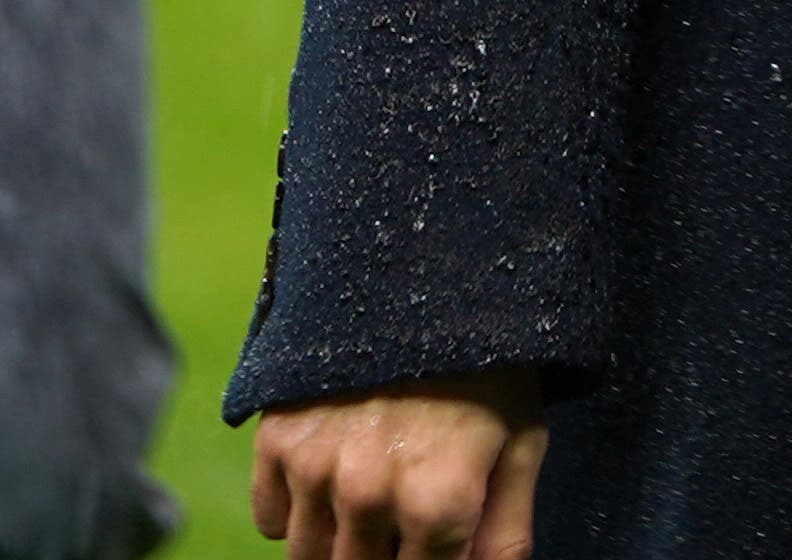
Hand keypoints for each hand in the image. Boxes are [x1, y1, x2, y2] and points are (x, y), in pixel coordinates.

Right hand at [250, 371, 545, 558]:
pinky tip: (334, 473)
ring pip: (309, 557)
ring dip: (339, 540)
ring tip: (374, 494)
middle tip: (406, 517)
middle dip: (387, 554)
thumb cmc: (488, 358)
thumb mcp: (521, 441)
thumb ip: (505, 533)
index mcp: (437, 503)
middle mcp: (369, 494)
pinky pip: (271, 520)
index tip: (435, 536)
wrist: (427, 262)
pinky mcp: (277, 435)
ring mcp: (315, 466)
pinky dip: (297, 511)